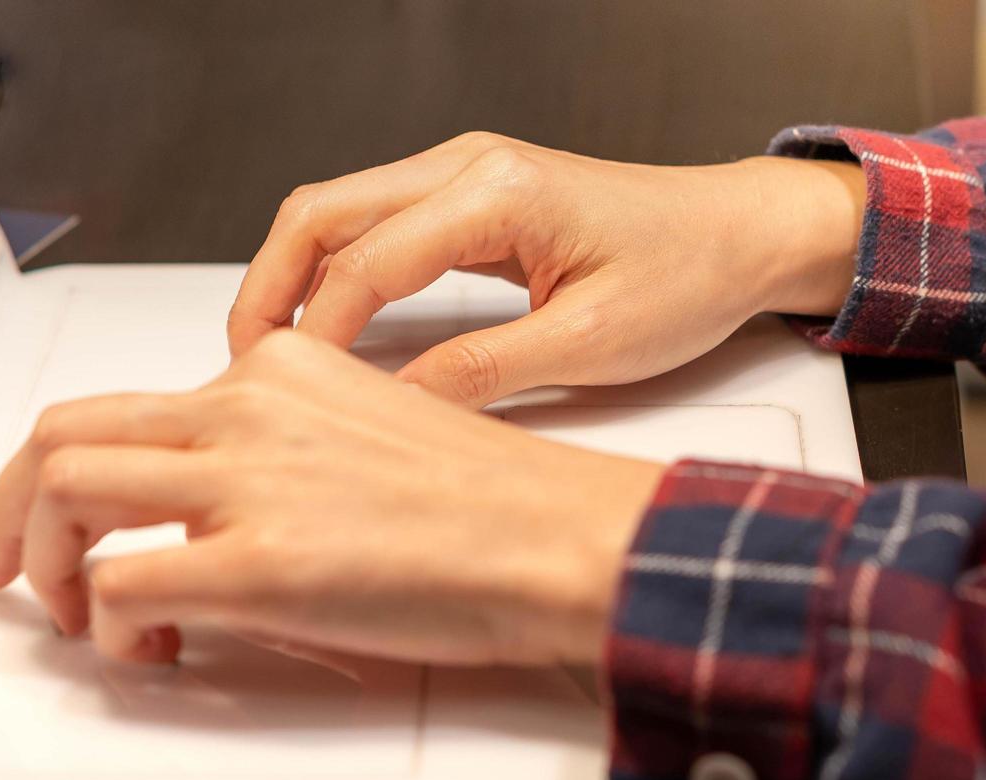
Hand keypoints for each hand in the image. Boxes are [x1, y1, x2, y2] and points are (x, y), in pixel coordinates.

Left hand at [0, 330, 663, 666]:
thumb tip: (187, 524)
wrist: (562, 539)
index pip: (119, 407)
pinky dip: (112, 630)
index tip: (42, 518)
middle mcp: (242, 411)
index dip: (52, 471)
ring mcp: (245, 482)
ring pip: (63, 492)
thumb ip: (264, 456)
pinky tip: (154, 650)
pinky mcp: (258, 562)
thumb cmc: (487, 504)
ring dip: (39, 563)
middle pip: (60, 434)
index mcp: (271, 374)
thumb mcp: (357, 437)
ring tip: (76, 618)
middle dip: (3, 509)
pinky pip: (125, 586)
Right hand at [226, 133, 865, 406]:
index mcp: (498, 192)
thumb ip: (482, 375)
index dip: (315, 335)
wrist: (743, 234)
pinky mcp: (468, 194)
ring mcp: (464, 173)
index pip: (365, 262)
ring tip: (269, 350)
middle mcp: (469, 165)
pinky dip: (330, 271)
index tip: (291, 394)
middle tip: (242, 363)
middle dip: (267, 287)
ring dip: (291, 275)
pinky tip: (324, 323)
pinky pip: (371, 222)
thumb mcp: (588, 345)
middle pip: (320, 211)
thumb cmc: (688, 275)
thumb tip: (396, 408)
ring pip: (336, 210)